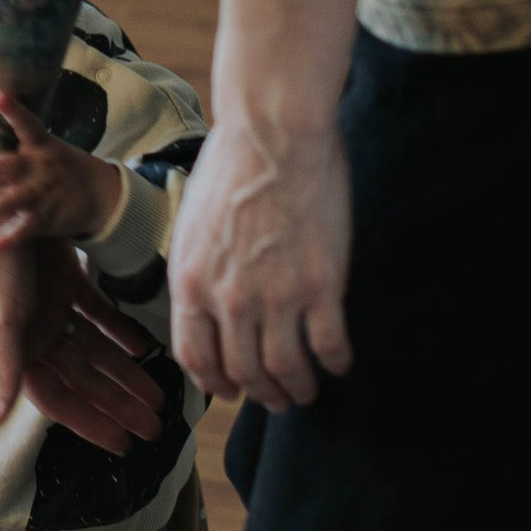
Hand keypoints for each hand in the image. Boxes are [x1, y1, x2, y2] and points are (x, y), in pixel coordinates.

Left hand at [0, 87, 125, 248]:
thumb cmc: (60, 165)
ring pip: (12, 200)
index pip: (26, 123)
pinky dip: (9, 239)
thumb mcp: (44, 146)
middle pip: (4, 166)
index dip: (13, 110)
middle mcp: (39, 166)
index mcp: (39, 144)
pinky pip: (25, 229)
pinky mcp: (47, 217)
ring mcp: (43, 192)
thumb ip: (18, 138)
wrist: (100, 195)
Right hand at [0, 219, 166, 449]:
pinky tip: (145, 346)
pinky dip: (119, 329)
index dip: (89, 422)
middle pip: (83, 379)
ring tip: (159, 396)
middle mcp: (32, 334)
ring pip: (94, 349)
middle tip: (156, 428)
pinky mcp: (63, 278)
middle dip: (117, 404)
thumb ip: (1, 371)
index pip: (57, 398)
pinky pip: (96, 312)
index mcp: (12, 349)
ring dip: (125, 372)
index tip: (124, 444)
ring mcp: (49, 306)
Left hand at [168, 109, 352, 407]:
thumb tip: (209, 303)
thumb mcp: (193, 224)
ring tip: (307, 391)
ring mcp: (277, 295)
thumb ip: (199, 269)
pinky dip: (334, 363)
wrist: (273, 132)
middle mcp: (230, 298)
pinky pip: (329, 345)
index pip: (195, 356)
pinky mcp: (322, 285)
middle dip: (260, 393)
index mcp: (192, 281)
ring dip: (297, 389)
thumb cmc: (232, 165)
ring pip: (286, 369)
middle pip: (243, 372)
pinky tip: (339, 363)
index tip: (230, 389)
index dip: (215, 381)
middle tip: (275, 398)